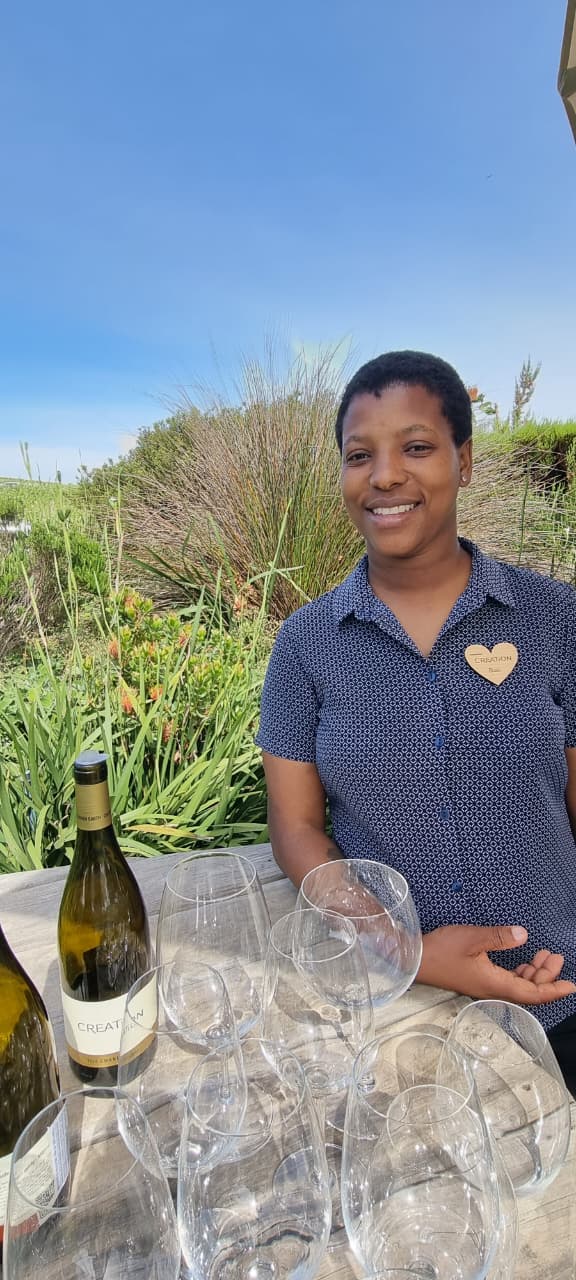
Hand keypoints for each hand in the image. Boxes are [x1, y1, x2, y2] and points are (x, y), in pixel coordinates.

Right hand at [418, 924, 575, 1004]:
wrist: (416, 960)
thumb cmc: (442, 950)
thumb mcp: (472, 938)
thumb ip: (499, 937)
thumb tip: (523, 935)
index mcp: (495, 984)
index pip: (532, 994)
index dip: (553, 990)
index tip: (571, 985)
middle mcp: (493, 989)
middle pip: (529, 990)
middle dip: (547, 976)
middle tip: (556, 956)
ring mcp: (486, 985)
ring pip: (519, 986)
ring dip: (534, 973)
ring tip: (544, 955)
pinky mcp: (479, 979)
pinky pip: (508, 981)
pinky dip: (521, 972)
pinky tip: (523, 960)